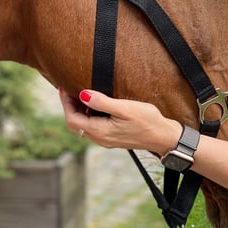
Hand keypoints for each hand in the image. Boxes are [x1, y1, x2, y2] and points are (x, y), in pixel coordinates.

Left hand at [59, 88, 180, 155]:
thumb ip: (102, 101)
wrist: (163, 136)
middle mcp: (99, 138)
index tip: (64, 88)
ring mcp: (105, 139)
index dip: (65, 103)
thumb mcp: (124, 108)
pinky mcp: (111, 137)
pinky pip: (92, 126)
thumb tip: (82, 94)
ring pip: (83, 125)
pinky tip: (95, 104)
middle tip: (69, 89)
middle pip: (74, 123)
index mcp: (100, 131)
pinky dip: (88, 114)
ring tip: (80, 94)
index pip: (72, 119)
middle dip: (69, 106)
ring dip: (78, 110)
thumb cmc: (147, 120)